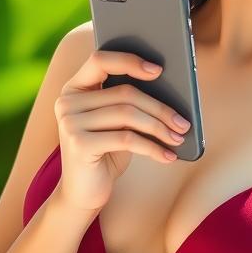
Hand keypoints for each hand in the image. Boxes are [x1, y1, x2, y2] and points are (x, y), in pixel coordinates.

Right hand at [53, 50, 190, 210]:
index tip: (159, 70)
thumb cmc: (106, 152)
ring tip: (179, 138)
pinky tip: (168, 156)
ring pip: (128, 115)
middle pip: (125, 93)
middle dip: (160, 108)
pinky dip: (153, 147)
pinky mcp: (79, 144)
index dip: (130, 61)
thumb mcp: (117, 125)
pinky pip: (127, 139)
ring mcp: (70, 122)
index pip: (100, 60)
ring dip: (160, 128)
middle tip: (183, 123)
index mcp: (75, 88)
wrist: (83, 192)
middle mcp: (67, 101)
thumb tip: (173, 93)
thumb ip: (130, 104)